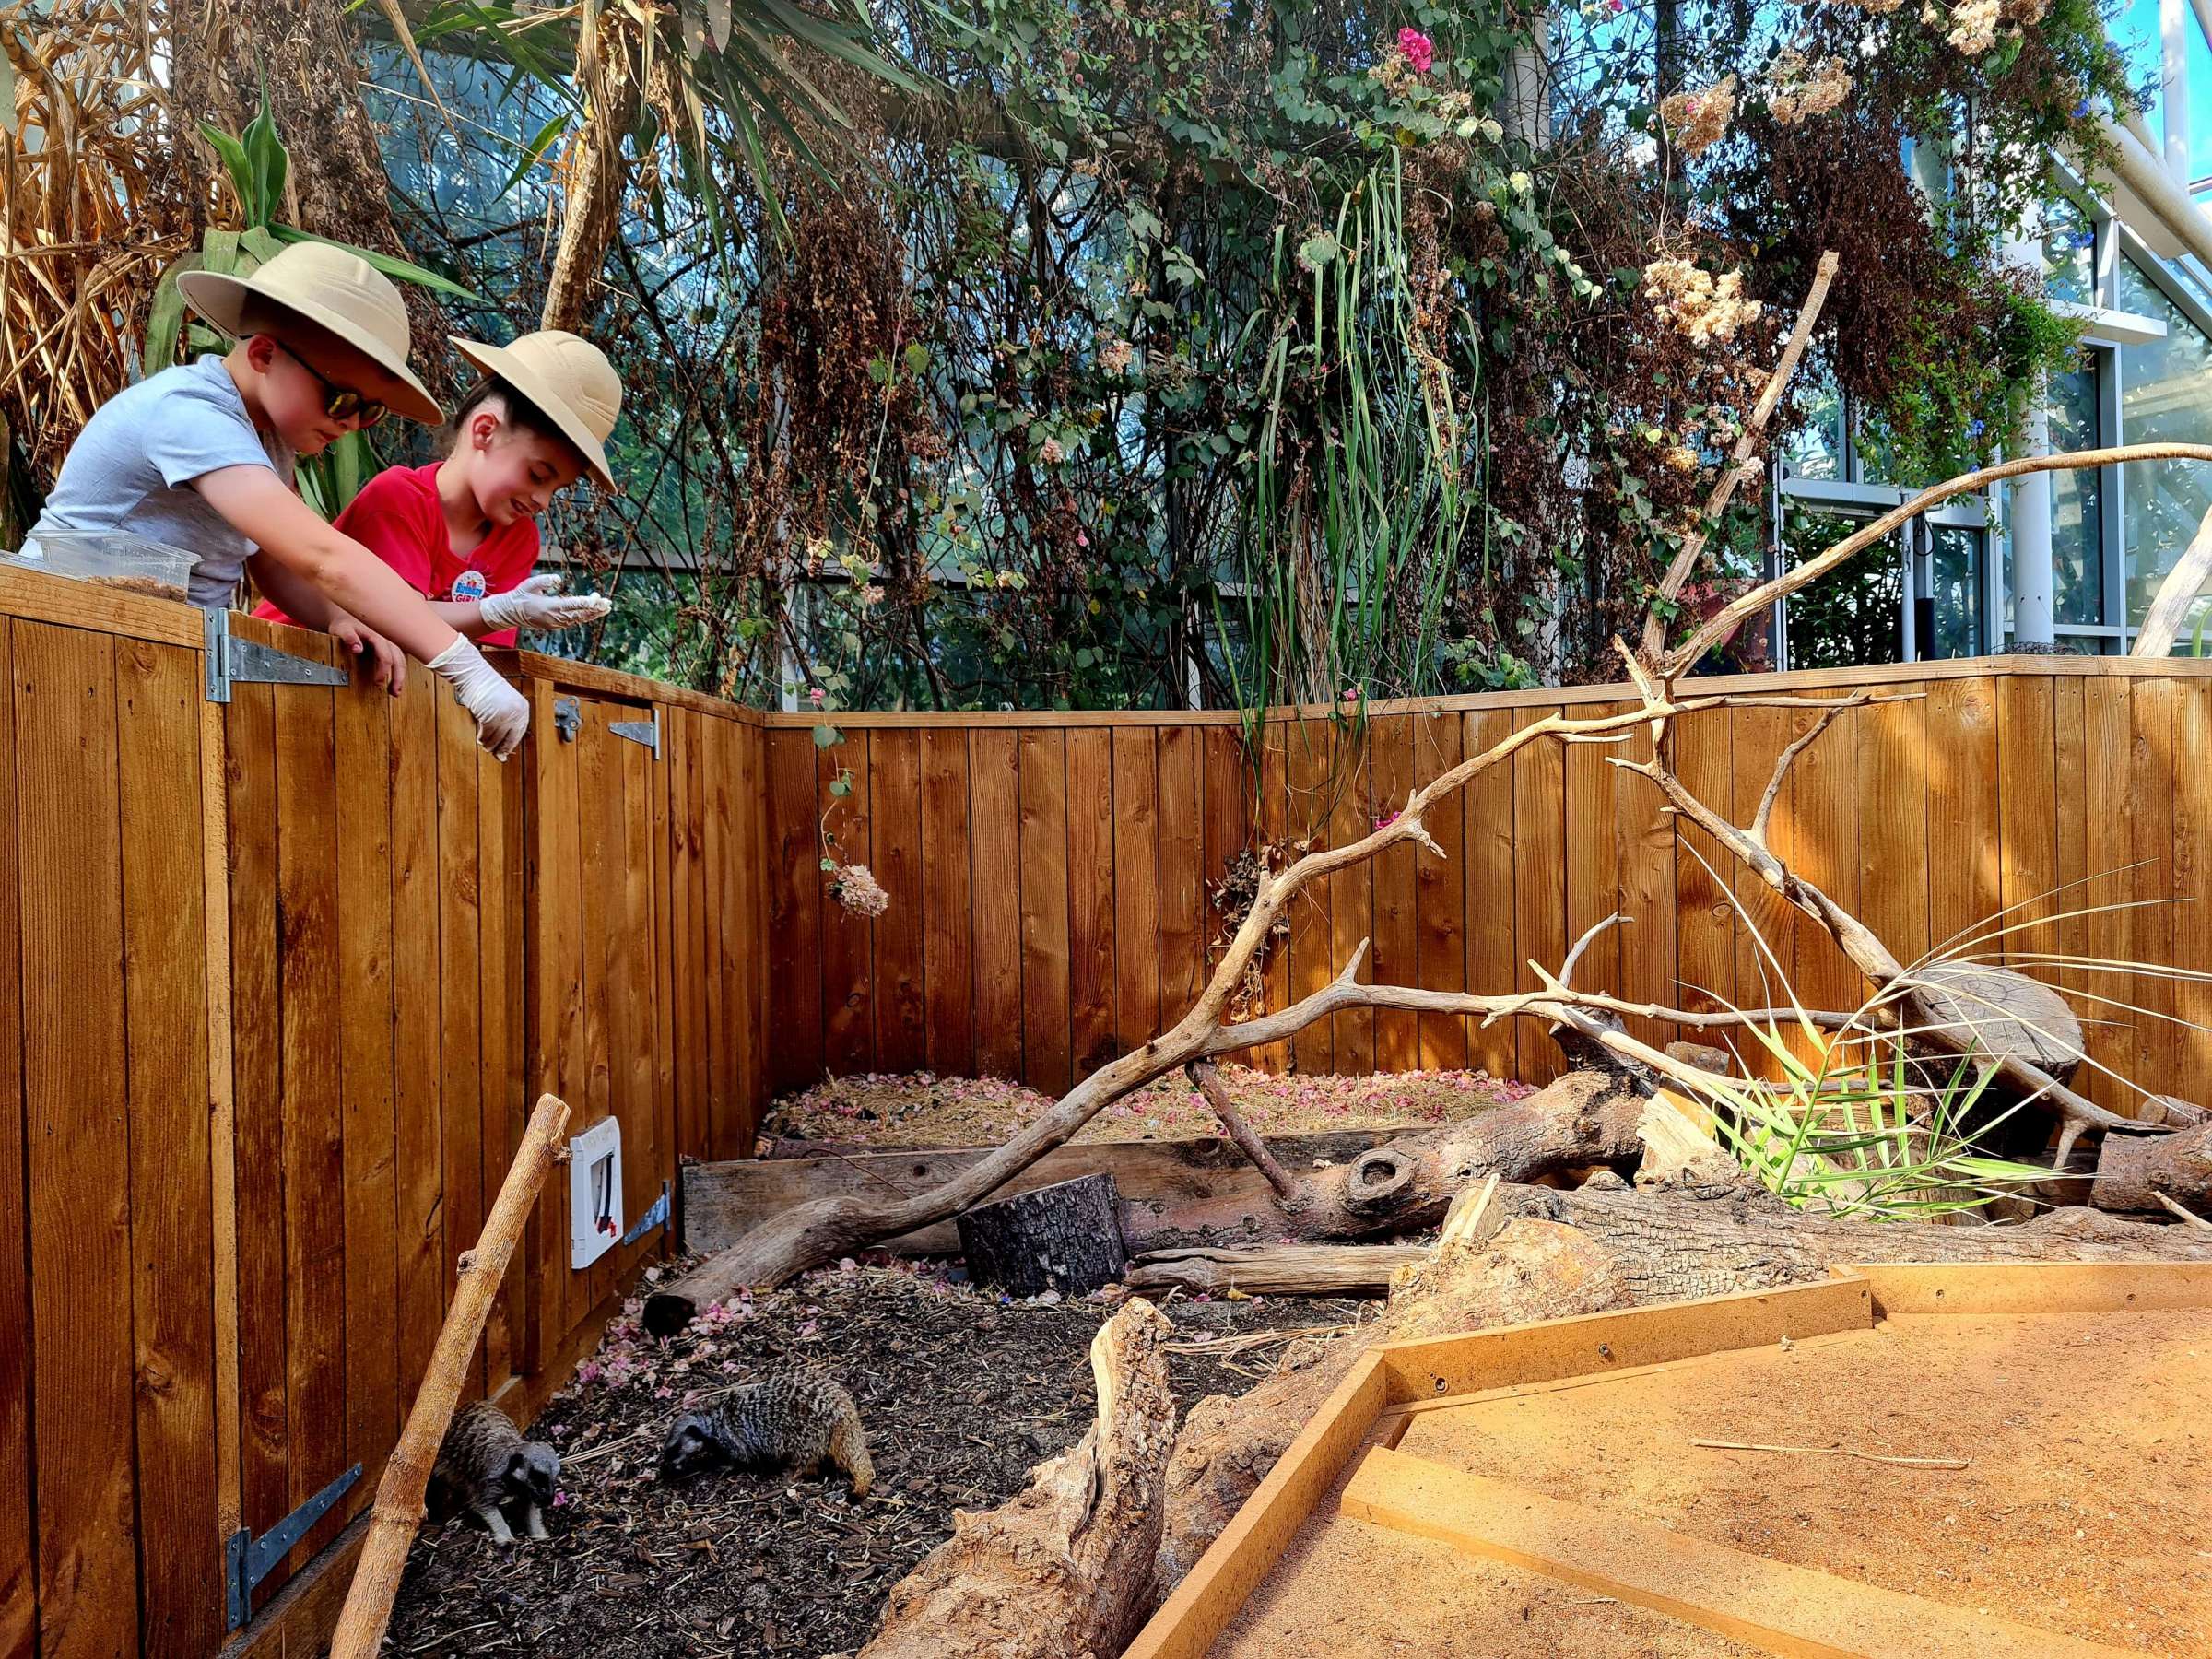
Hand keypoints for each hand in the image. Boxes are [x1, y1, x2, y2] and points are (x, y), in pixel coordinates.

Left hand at [327, 611, 406, 695]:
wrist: (347, 616)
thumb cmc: (344, 624)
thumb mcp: (342, 629)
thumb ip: (348, 637)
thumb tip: (357, 649)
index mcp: (376, 636)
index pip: (386, 656)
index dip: (383, 671)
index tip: (377, 683)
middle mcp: (386, 639)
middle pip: (399, 660)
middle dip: (399, 677)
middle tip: (394, 692)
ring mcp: (389, 642)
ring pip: (401, 660)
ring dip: (401, 675)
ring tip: (396, 691)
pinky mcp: (389, 646)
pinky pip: (399, 658)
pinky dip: (399, 670)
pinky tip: (396, 679)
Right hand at [426, 635, 529, 759]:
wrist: (475, 675)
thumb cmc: (487, 688)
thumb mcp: (503, 703)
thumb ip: (506, 720)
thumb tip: (504, 743)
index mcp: (523, 708)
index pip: (520, 732)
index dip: (512, 744)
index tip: (507, 751)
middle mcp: (517, 712)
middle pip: (511, 739)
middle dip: (502, 749)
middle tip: (497, 755)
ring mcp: (505, 715)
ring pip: (497, 739)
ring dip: (489, 744)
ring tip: (484, 743)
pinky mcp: (491, 717)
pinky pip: (487, 735)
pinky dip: (482, 738)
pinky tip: (480, 738)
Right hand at [478, 573, 613, 632]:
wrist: (510, 612)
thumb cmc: (520, 595)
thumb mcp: (530, 584)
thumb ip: (544, 580)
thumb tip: (558, 579)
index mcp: (549, 607)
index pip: (572, 605)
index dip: (586, 603)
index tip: (598, 599)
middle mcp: (554, 618)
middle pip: (579, 614)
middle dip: (595, 609)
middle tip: (608, 603)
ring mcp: (555, 623)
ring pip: (578, 619)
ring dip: (593, 614)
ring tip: (606, 608)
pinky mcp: (555, 625)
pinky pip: (573, 622)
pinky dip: (585, 617)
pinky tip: (593, 613)